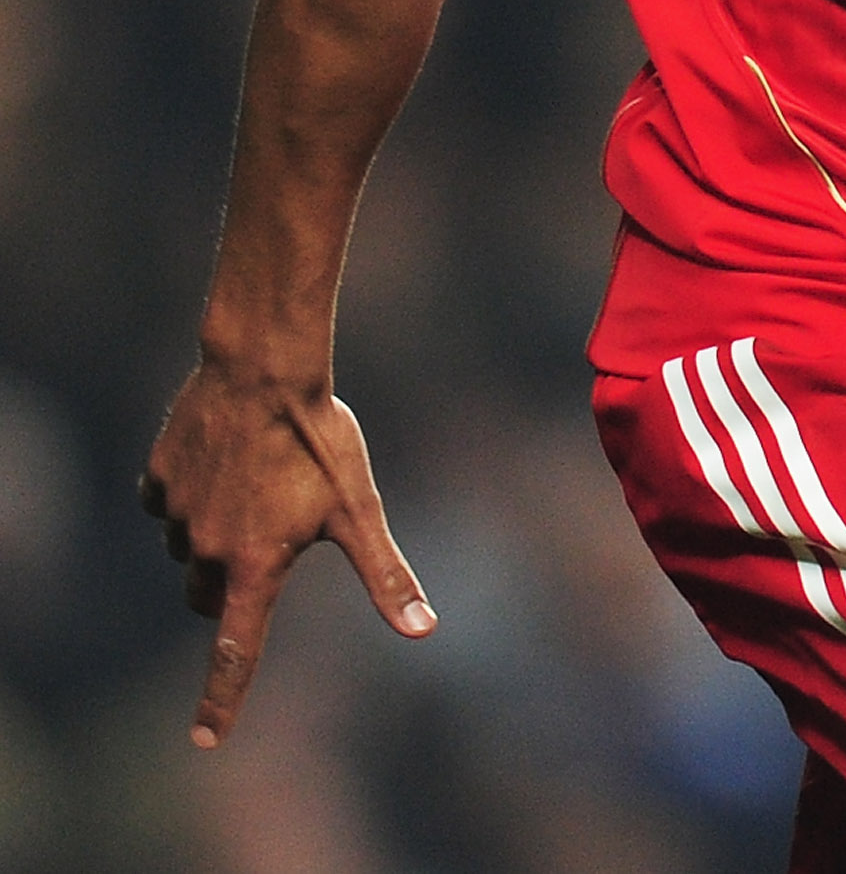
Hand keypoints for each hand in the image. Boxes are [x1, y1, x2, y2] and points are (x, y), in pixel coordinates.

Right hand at [141, 361, 434, 747]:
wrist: (266, 368)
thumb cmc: (322, 439)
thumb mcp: (359, 508)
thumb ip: (385, 575)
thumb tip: (425, 630)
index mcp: (254, 565)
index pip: (236, 651)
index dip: (222, 700)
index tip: (206, 741)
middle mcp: (205, 549)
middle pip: (208, 599)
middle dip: (231, 589)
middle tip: (269, 544)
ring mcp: (175, 514)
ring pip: (189, 549)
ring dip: (215, 535)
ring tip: (257, 482)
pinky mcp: (156, 479)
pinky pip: (168, 505)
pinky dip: (193, 495)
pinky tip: (226, 460)